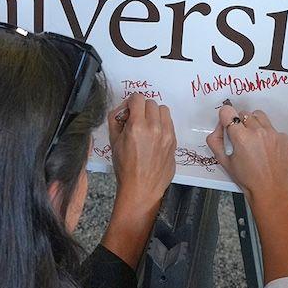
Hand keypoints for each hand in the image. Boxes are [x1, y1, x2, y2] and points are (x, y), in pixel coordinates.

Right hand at [99, 94, 175, 267]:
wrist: (141, 189)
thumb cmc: (125, 168)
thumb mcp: (113, 142)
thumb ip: (116, 120)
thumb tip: (123, 110)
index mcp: (137, 126)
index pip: (138, 98)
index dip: (131, 102)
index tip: (129, 111)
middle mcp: (155, 127)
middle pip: (151, 102)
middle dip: (142, 108)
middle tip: (136, 120)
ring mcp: (167, 135)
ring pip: (163, 110)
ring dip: (155, 114)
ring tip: (148, 127)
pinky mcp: (174, 142)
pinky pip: (170, 123)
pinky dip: (162, 125)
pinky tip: (155, 137)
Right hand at [206, 102, 287, 281]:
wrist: (275, 201)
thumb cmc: (247, 187)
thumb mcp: (226, 167)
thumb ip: (218, 145)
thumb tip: (216, 130)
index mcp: (241, 136)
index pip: (228, 110)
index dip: (224, 116)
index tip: (223, 122)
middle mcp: (259, 131)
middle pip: (244, 112)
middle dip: (238, 121)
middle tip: (236, 137)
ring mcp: (274, 134)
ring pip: (260, 117)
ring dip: (253, 124)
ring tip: (251, 142)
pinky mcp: (285, 141)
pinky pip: (272, 130)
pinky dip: (266, 135)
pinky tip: (264, 151)